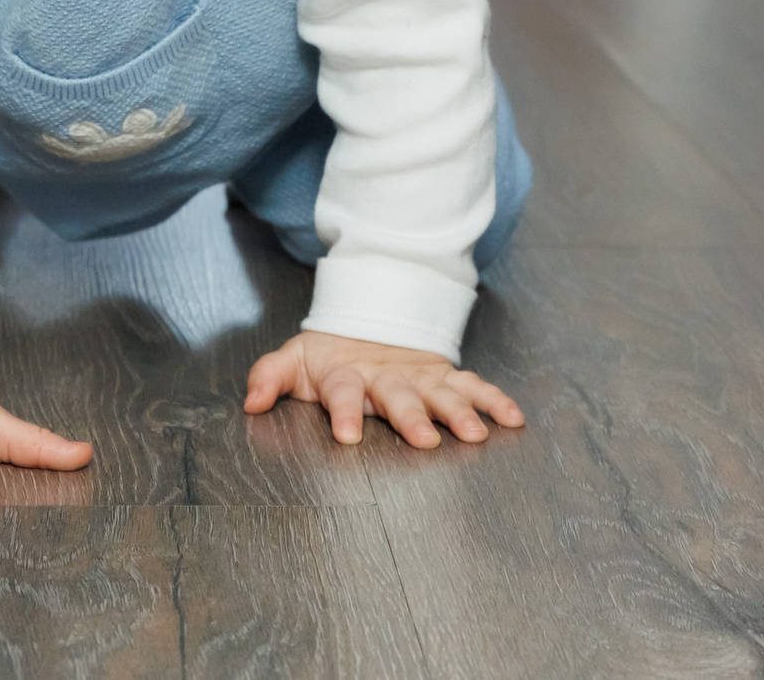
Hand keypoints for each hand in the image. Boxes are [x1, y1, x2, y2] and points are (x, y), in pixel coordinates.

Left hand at [244, 330, 524, 447]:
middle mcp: (386, 375)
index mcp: (346, 374)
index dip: (343, 411)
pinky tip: (513, 418)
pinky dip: (494, 399)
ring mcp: (419, 376)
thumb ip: (269, 377)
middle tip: (423, 440)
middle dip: (411, 417)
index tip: (346, 436)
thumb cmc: (327, 357)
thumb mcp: (293, 361)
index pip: (342, 391)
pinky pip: (473, 385)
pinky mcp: (444, 376)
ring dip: (460, 411)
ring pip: (441, 392)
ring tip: (475, 434)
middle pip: (399, 395)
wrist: (367, 323)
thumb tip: (250, 402)